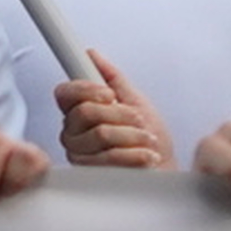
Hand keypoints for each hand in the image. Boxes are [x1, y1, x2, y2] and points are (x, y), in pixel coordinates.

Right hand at [55, 52, 168, 169]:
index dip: (87, 89)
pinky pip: (111, 157)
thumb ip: (112, 78)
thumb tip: (91, 55)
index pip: (64, 92)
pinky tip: (145, 155)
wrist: (165, 170)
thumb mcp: (136, 101)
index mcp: (79, 112)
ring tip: (145, 140)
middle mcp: (74, 132)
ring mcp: (80, 154)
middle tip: (137, 121)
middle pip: (85, 111)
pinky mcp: (92, 175)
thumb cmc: (151, 140)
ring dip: (133, 135)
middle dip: (122, 114)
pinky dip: (136, 154)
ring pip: (101, 133)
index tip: (110, 94)